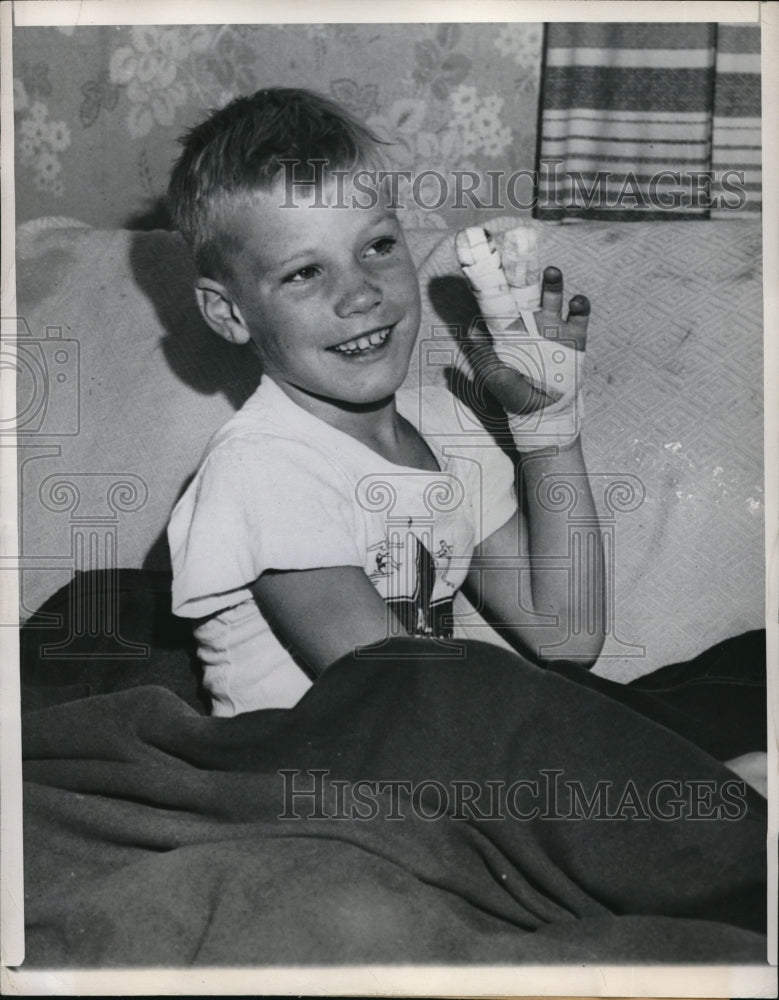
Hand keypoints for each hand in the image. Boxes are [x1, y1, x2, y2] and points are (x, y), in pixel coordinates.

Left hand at [484, 266, 589, 418]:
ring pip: (554, 296)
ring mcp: (554, 327)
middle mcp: (531, 322)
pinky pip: (579, 315)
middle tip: (525, 259)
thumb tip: (471, 329)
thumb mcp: (494, 375)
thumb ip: (482, 353)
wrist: (542, 412)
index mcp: (510, 328)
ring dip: (554, 282)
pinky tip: (576, 302)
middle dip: (528, 274)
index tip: (497, 263)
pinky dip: (580, 305)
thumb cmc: (513, 394)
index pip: (503, 300)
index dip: (501, 282)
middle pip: (529, 290)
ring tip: (552, 272)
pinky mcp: (575, 336)